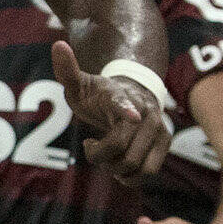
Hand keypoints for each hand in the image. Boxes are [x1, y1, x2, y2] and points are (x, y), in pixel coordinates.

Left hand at [53, 37, 174, 175]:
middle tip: (91, 146)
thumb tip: (57, 45)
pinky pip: (148, 173)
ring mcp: (158, 128)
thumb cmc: (100, 93)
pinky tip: (119, 168)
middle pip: (121, 150)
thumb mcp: (79, 83)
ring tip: (107, 157)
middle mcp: (145, 113)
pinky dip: (130, 178)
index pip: (122, 104)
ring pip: (137, 166)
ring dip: (116, 170)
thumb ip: (67, 70)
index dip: (126, 110)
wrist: (132, 93)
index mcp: (120, 97)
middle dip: (100, 158)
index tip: (132, 116)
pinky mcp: (165, 144)